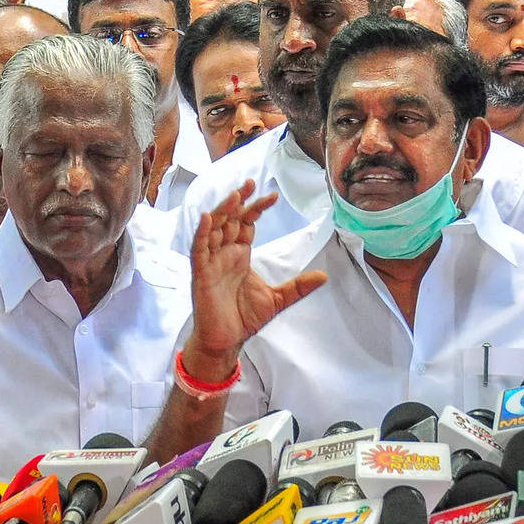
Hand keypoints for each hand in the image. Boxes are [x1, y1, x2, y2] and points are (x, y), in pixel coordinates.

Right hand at [184, 180, 326, 380]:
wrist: (226, 341)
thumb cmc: (244, 318)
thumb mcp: (278, 299)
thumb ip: (298, 286)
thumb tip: (324, 276)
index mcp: (240, 256)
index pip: (247, 224)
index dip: (256, 208)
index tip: (272, 196)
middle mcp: (224, 254)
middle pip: (230, 220)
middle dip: (238, 201)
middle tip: (250, 182)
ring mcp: (211, 263)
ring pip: (214, 229)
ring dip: (222, 211)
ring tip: (235, 195)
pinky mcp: (201, 275)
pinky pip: (199, 250)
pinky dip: (202, 233)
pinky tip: (208, 219)